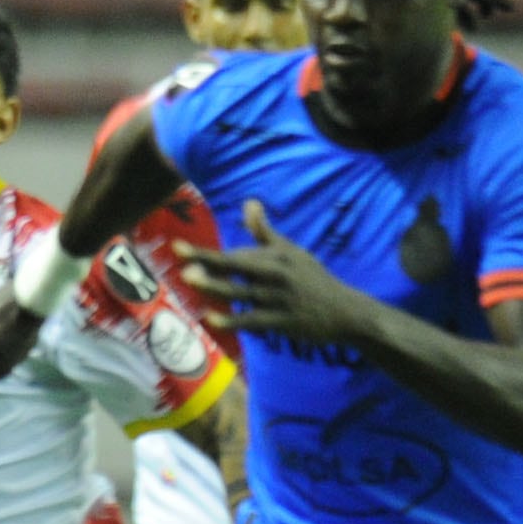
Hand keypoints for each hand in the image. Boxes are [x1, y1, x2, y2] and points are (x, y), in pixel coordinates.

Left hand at [180, 201, 366, 345]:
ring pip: (240, 291)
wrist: (345, 311)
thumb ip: (265, 232)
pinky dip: (231, 320)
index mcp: (275, 256)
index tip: (178, 248)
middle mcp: (275, 274)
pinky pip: (252, 320)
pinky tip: (210, 319)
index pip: (235, 255)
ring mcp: (278, 298)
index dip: (206, 254)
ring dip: (215, 286)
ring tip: (190, 279)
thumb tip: (249, 202)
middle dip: (207, 261)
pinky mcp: (281, 321)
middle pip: (235, 266)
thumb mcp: (291, 252)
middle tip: (180, 259)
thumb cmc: (313, 280)